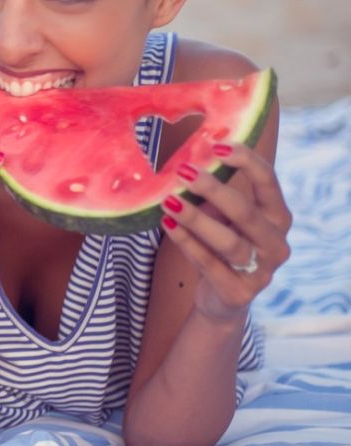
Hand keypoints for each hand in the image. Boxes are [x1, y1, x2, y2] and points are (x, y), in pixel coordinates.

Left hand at [160, 143, 291, 317]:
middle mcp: (276, 243)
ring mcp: (262, 271)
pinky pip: (209, 264)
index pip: (268, 181)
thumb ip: (214, 194)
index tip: (216, 146)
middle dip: (213, 188)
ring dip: (195, 218)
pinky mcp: (240, 293)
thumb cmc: (222, 246)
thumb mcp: (224, 218)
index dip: (245, 160)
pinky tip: (168, 224)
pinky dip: (187, 242)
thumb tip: (188, 160)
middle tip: (183, 171)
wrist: (222, 300)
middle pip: (245, 211)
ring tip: (169, 201)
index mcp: (278, 216)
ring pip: (227, 241)